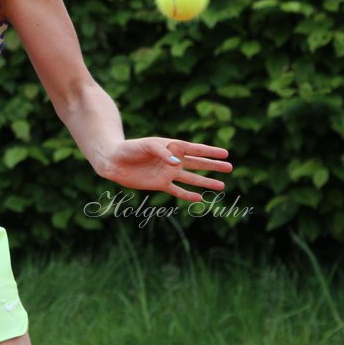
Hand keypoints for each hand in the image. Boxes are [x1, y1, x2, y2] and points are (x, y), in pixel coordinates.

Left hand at [98, 137, 231, 201]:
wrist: (113, 160)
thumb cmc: (129, 148)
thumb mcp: (146, 146)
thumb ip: (163, 152)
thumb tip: (179, 163)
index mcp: (171, 146)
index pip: (195, 149)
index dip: (210, 151)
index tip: (226, 153)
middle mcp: (172, 160)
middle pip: (197, 163)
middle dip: (213, 165)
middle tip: (230, 167)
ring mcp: (167, 172)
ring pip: (191, 178)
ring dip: (205, 182)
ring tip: (221, 186)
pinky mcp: (159, 184)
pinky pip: (177, 190)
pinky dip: (188, 195)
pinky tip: (199, 198)